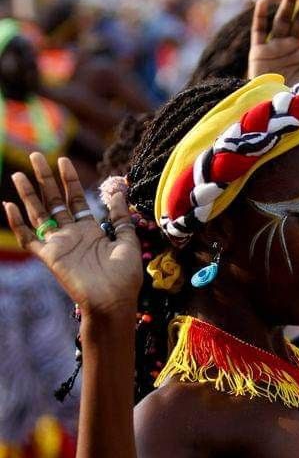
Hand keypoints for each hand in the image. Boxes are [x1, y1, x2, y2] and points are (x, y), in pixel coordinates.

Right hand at [4, 152, 142, 318]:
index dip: (69, 180)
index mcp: (90, 231)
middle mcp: (71, 235)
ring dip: (28, 194)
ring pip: (38, 215)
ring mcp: (59, 245)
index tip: (63, 160)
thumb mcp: (127, 241)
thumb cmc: (124, 277)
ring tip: (19, 174)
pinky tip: (8, 205)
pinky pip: (28, 238)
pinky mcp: (49, 257)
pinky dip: (17, 223)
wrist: (114, 302)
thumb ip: (120, 217)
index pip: (74, 200)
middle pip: (54, 201)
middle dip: (45, 179)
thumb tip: (117, 191)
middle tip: (36, 156)